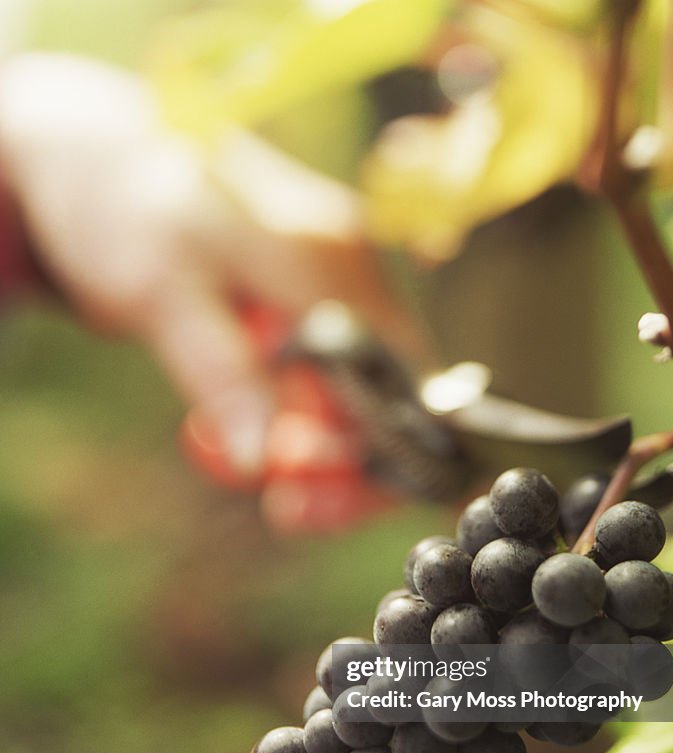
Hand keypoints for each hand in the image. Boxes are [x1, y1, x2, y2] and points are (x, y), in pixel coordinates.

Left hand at [0, 54, 430, 530]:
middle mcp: (354, 271)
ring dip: (318, 452)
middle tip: (284, 507)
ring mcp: (341, 284)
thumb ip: (222, 374)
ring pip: (364, 397)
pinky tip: (254, 432)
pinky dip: (299, 421)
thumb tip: (264, 462)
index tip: (298, 492)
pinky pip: (330, 379)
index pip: (399, 383)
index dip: (368, 455)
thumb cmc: (128, 209)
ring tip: (253, 472)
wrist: (105, 157)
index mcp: (330, 262)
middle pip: (395, 398)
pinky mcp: (317, 301)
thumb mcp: (164, 294)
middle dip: (347, 468)